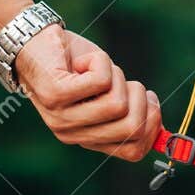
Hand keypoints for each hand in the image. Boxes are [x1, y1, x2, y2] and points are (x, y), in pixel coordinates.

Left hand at [13, 25, 162, 161]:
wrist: (32, 42)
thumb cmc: (74, 64)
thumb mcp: (106, 92)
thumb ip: (127, 112)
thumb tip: (162, 130)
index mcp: (87, 139)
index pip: (133, 152)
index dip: (153, 127)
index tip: (151, 103)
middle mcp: (73, 134)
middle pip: (133, 128)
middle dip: (142, 98)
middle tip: (126, 82)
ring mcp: (62, 117)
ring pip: (119, 104)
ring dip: (118, 77)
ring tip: (98, 69)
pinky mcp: (56, 95)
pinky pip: (102, 81)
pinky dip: (101, 62)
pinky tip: (84, 61)